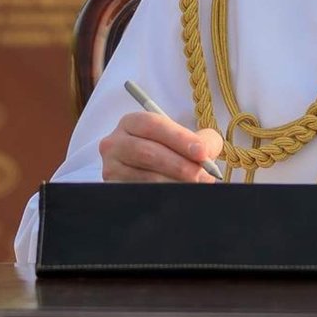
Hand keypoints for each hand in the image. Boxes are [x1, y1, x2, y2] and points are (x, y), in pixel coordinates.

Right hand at [99, 112, 223, 182]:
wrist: (159, 168)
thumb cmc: (174, 148)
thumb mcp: (190, 138)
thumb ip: (202, 140)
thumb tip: (205, 153)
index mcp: (133, 122)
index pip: (154, 125)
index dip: (179, 138)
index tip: (202, 152)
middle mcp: (115, 142)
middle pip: (147, 152)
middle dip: (179, 164)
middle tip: (202, 174)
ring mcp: (111, 167)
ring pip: (145, 176)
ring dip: (174, 182)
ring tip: (195, 185)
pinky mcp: (113, 188)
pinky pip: (140, 192)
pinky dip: (162, 194)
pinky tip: (177, 193)